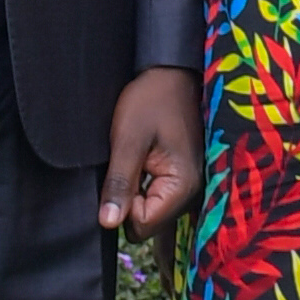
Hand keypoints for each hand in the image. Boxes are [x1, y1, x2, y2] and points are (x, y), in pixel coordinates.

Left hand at [103, 68, 203, 241]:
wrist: (173, 73)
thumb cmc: (152, 100)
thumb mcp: (128, 140)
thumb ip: (119, 184)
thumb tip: (108, 223)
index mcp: (182, 186)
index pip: (142, 226)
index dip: (123, 205)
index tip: (124, 172)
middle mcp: (192, 193)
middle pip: (148, 224)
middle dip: (131, 202)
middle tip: (130, 165)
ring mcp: (190, 187)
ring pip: (153, 213)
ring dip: (138, 194)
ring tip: (138, 161)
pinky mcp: (184, 178)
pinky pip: (160, 201)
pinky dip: (147, 189)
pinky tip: (145, 168)